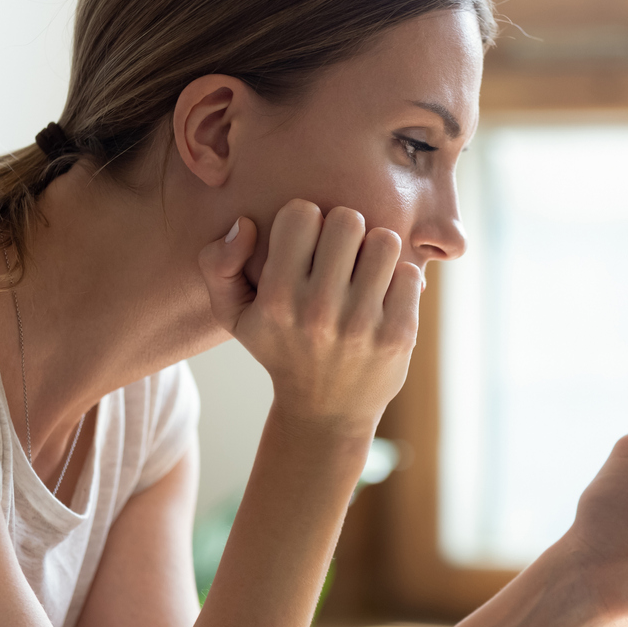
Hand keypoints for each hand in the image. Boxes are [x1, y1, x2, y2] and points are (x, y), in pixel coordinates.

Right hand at [198, 199, 421, 437]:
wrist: (326, 413)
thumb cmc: (279, 348)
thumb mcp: (233, 314)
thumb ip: (218, 264)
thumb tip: (246, 224)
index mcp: (276, 299)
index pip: (301, 214)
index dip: (306, 221)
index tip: (307, 245)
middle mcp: (318, 311)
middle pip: (348, 220)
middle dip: (345, 230)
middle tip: (341, 254)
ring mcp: (361, 324)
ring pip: (385, 240)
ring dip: (376, 251)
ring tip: (364, 271)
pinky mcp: (398, 335)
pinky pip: (410, 274)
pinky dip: (399, 279)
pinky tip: (383, 297)